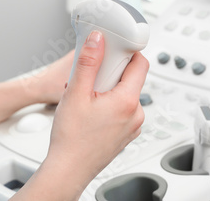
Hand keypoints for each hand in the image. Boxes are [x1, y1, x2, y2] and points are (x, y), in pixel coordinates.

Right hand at [12, 30, 148, 199]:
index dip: (127, 52)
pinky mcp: (125, 134)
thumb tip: (97, 41)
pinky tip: (91, 111)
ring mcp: (132, 126)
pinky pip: (122, 110)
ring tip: (86, 98)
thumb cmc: (72, 139)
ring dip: (108, 89)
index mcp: (128, 101)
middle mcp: (136, 114)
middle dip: (110, 72)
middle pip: (131, 79)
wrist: (68, 169)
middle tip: (90, 78)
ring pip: (125, 95)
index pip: (141, 63)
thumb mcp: (75, 93)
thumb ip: (88, 63)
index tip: (112, 50)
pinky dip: (109, 105)